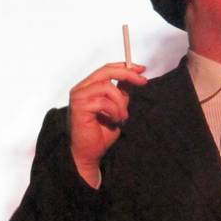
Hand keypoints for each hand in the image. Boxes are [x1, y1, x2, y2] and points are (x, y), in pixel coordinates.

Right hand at [68, 61, 146, 184]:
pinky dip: (114, 112)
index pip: (107, 69)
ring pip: (108, 87)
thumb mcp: (117, 109)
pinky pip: (104, 102)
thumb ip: (121, 94)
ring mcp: (79, 96)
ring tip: (122, 117)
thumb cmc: (100, 133)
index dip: (125, 67)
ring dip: (120, 103)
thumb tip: (132, 78)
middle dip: (127, 74)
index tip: (142, 70)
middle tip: (142, 81)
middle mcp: (81, 89)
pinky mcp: (79, 107)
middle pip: (106, 71)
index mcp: (89, 87)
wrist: (89, 153)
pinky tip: (114, 121)